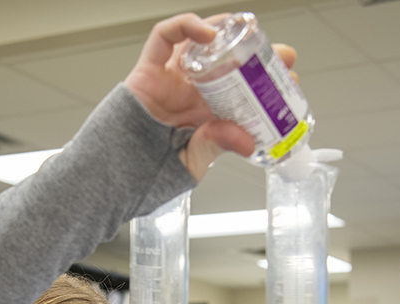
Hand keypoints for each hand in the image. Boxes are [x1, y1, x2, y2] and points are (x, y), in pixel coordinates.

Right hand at [123, 13, 297, 180]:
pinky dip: (186, 27)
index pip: (242, 92)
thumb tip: (246, 140)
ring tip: (247, 35)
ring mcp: (169, 80)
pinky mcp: (146, 70)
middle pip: (227, 63)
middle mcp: (189, 94)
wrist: (109, 179)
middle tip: (283, 56)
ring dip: (225, 33)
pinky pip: (164, 37)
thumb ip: (216, 146)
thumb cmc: (144, 176)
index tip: (290, 82)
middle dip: (256, 55)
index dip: (266, 84)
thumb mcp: (191, 164)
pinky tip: (208, 34)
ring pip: (198, 43)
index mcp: (205, 117)